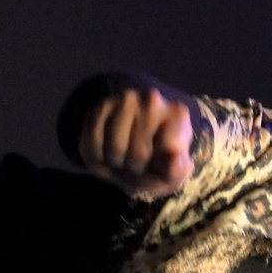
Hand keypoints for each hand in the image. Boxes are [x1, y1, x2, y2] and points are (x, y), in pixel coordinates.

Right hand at [77, 88, 192, 198]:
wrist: (132, 141)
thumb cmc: (156, 159)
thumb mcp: (173, 172)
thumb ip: (177, 171)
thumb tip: (173, 165)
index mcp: (178, 115)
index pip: (169, 149)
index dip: (161, 170)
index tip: (162, 168)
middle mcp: (152, 100)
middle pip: (138, 154)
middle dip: (135, 169)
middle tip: (137, 166)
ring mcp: (125, 100)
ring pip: (115, 149)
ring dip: (115, 164)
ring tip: (122, 160)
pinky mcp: (101, 106)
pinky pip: (93, 142)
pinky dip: (96, 157)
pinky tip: (105, 154)